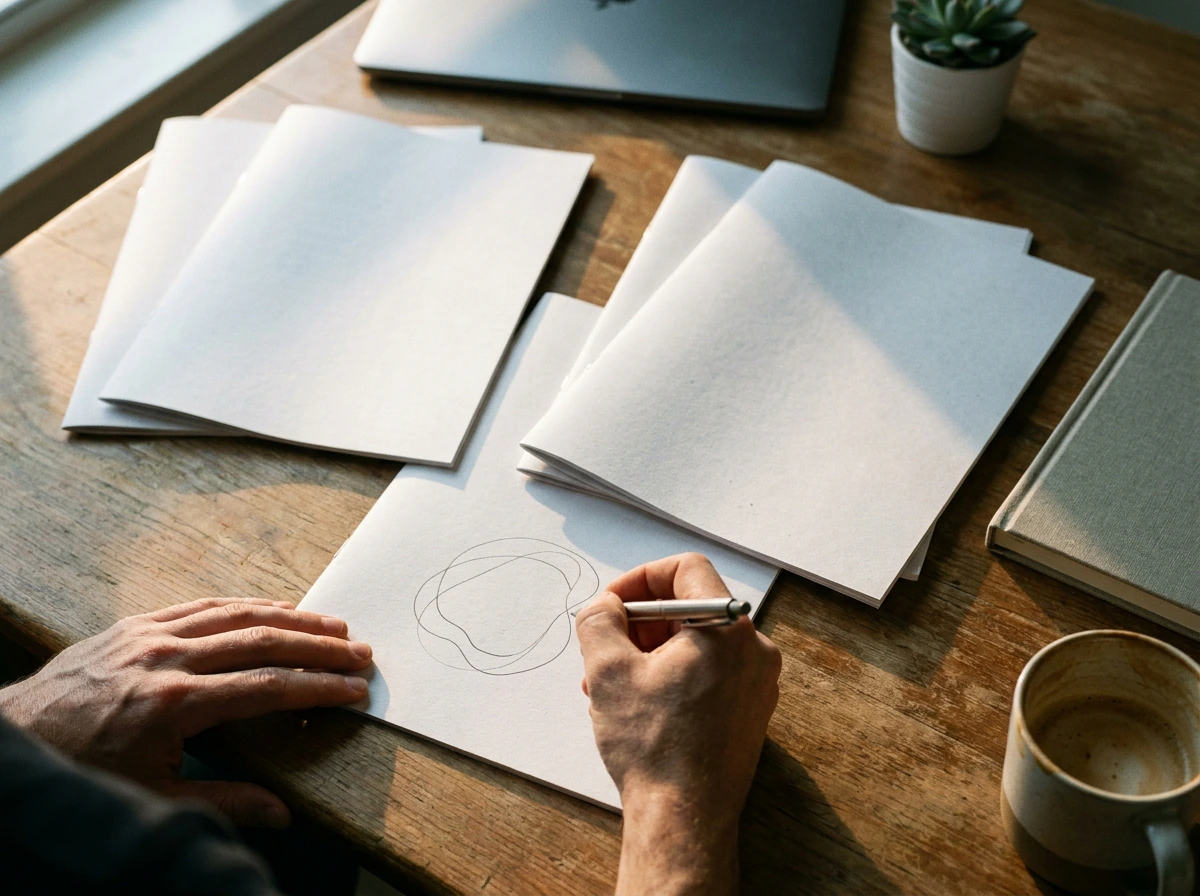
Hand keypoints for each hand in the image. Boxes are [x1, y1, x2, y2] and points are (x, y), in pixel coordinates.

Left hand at [0, 597, 370, 827]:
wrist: (13, 740)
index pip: (267, 688)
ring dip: (292, 617)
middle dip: (318, 647)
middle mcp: (166, 659)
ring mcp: (150, 634)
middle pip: (263, 642)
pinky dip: (246, 604)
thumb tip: (281, 814)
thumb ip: (222, 802)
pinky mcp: (135, 624)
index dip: (317, 689)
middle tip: (360, 652)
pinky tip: (276, 609)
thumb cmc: (82, 774)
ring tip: (334, 625)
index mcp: (173, 705)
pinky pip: (203, 604)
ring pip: (237, 614)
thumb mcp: (151, 799)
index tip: (353, 691)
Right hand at [576, 554, 780, 895]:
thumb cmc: (654, 748)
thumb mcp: (608, 670)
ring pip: (695, 644)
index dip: (640, 579)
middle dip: (638, 625)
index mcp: (728, 628)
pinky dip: (670, 677)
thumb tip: (604, 605)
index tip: (611, 605)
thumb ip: (599, 619)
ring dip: (648, 654)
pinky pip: (707, 673)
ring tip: (608, 686)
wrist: (683, 820)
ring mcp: (756, 684)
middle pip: (689, 608)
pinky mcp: (749, 712)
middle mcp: (754, 651)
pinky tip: (636, 706)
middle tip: (603, 650)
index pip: (686, 569)